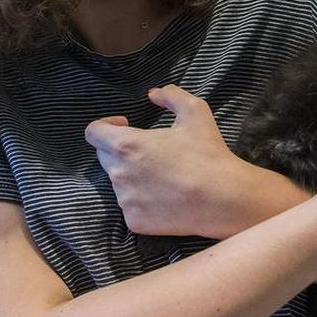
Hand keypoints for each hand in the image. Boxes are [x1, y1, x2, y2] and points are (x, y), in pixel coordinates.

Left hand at [84, 85, 241, 236]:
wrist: (223, 199)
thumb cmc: (207, 153)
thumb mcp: (195, 111)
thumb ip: (171, 95)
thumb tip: (153, 94)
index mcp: (126, 145)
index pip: (93, 132)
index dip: (105, 125)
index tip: (125, 125)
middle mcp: (119, 173)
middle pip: (105, 157)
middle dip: (121, 150)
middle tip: (149, 152)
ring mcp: (125, 200)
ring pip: (119, 184)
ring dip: (133, 176)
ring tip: (162, 177)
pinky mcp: (134, 222)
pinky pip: (130, 207)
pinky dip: (142, 201)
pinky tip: (165, 198)